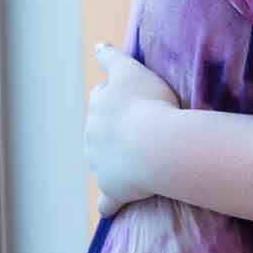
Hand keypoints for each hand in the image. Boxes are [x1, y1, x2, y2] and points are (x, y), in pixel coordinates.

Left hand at [85, 43, 181, 216]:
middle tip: (136, 128)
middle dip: (110, 129)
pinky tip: (109, 208)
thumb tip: (97, 45)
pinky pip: (108, 200)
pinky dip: (108, 203)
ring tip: (132, 161)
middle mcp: (94, 134)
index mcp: (100, 105)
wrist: (158, 146)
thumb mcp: (131, 71)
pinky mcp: (113, 188)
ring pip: (101, 160)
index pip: (101, 97)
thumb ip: (112, 57)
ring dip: (110, 159)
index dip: (114, 97)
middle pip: (98, 129)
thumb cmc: (151, 104)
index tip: (130, 99)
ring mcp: (102, 163)